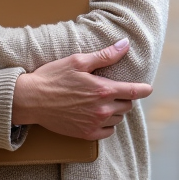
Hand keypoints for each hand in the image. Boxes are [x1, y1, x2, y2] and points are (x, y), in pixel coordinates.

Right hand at [11, 39, 152, 140]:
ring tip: (103, 101)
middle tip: (112, 89)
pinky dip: (107, 124)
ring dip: (116, 110)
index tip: (147, 88)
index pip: (133, 91)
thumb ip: (105, 55)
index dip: (143, 89)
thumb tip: (125, 45)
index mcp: (103, 89)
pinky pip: (108, 131)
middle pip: (127, 105)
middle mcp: (102, 109)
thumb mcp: (78, 61)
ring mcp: (94, 124)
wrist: (31, 100)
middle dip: (124, 97)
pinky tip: (97, 115)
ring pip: (118, 118)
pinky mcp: (86, 134)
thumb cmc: (53, 77)